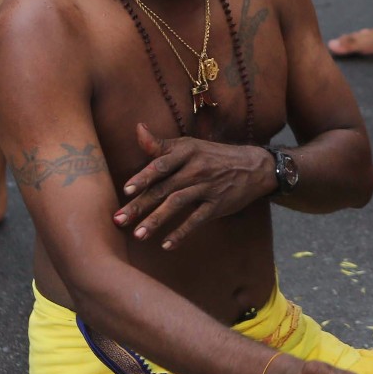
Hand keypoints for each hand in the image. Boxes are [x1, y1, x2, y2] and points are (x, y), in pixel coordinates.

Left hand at [115, 123, 275, 249]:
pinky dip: (181, 232)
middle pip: (164, 188)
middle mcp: (196, 168)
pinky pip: (197, 220)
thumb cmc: (212, 156)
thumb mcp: (189, 146)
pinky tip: (166, 244)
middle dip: (140, 205)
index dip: (143, 178)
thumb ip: (161, 145)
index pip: (160, 165)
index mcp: (186, 151)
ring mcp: (208, 187)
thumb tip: (137, 128)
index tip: (126, 190)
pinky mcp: (218, 204)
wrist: (253, 166)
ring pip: (177, 204)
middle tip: (119, 220)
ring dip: (156, 220)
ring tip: (138, 235)